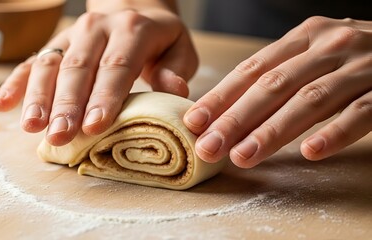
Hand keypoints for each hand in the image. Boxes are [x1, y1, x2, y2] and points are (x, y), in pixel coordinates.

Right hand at [0, 1, 197, 145]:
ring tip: (32, 127)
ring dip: (39, 97)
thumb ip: (175, 70)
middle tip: (60, 135)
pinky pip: (33, 61)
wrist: (135, 11)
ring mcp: (73, 34)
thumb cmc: (160, 41)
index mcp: (132, 29)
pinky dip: (17, 82)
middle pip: (79, 67)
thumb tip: (174, 90)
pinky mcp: (57, 43)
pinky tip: (3, 104)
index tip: (93, 127)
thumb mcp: (180, 50)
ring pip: (51, 63)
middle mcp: (97, 28)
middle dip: (68, 104)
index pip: (117, 65)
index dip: (104, 97)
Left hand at [184, 16, 371, 167]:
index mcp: (304, 37)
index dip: (221, 96)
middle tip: (209, 147)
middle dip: (236, 119)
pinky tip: (309, 152)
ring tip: (243, 156)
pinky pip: (361, 113)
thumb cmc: (350, 58)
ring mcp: (360, 66)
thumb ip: (279, 75)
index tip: (194, 122)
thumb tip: (228, 110)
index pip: (252, 69)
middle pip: (273, 85)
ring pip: (310, 100)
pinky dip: (334, 132)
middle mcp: (329, 46)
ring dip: (273, 131)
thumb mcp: (313, 55)